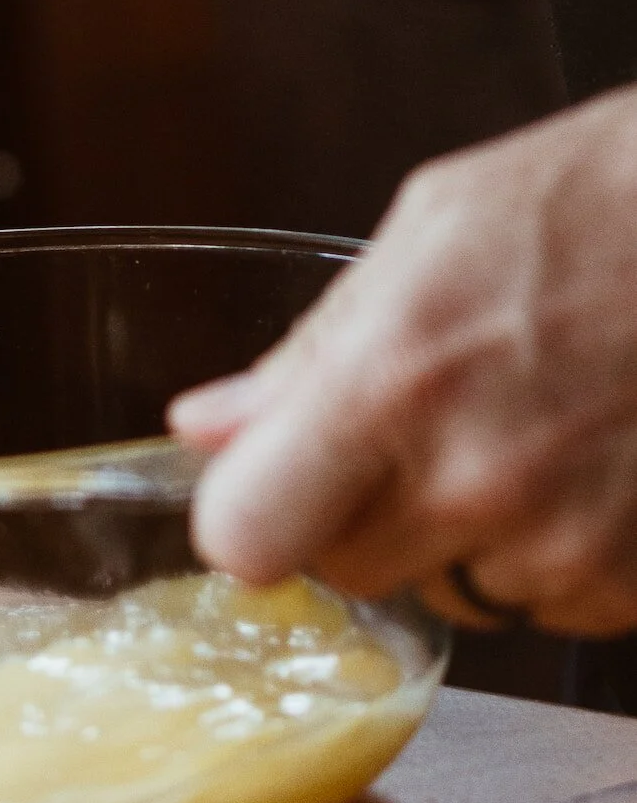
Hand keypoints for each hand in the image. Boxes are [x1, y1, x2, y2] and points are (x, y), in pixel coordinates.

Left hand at [169, 87, 636, 636]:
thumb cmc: (608, 201)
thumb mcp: (434, 232)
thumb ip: (310, 352)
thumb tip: (206, 425)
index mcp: (394, 383)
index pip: (247, 540)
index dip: (253, 517)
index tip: (273, 489)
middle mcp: (476, 481)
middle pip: (346, 571)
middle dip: (362, 515)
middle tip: (428, 431)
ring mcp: (567, 544)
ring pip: (456, 591)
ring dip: (472, 535)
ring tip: (537, 427)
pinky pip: (556, 602)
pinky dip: (565, 551)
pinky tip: (598, 460)